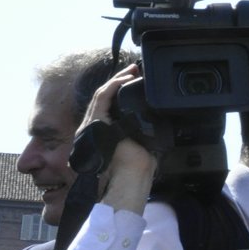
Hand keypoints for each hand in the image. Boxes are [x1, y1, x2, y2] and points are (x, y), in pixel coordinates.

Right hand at [83, 65, 155, 213]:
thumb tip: (156, 134)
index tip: (133, 83)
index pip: (108, 107)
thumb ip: (140, 138)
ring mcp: (92, 124)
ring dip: (116, 80)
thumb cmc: (133, 170)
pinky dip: (112, 86)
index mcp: (103, 134)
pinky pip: (101, 98)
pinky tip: (123, 79)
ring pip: (101, 94)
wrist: (127, 179)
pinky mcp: (93, 122)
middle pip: (104, 98)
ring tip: (130, 72)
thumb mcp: (138, 149)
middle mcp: (94, 128)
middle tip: (133, 71)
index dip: (118, 92)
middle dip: (118, 81)